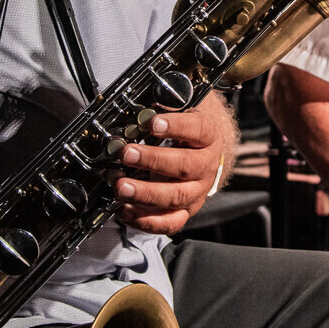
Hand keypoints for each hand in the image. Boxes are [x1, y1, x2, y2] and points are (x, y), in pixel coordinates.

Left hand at [113, 98, 230, 234]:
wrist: (204, 152)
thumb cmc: (186, 130)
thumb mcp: (180, 111)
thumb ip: (164, 106)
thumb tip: (141, 105)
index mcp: (208, 137)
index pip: (197, 129)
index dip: (176, 126)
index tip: (153, 123)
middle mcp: (206, 166)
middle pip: (185, 166)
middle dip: (153, 160)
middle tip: (126, 154)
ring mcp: (197, 191)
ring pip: (176, 197)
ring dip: (145, 193)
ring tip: (120, 186)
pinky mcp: (185, 211)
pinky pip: (169, 222)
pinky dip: (146, 220)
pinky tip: (124, 210)